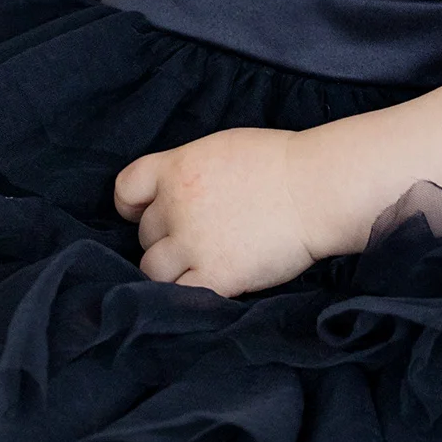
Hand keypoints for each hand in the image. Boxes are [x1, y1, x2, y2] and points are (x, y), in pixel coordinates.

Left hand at [114, 127, 319, 296]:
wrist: (316, 189)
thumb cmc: (280, 162)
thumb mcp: (223, 147)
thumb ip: (190, 169)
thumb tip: (171, 191)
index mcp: (178, 167)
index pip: (126, 187)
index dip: (132, 204)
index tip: (144, 211)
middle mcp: (176, 205)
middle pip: (144, 232)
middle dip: (165, 235)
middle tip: (199, 234)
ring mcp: (192, 243)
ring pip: (152, 268)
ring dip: (170, 268)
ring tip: (201, 262)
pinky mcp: (214, 277)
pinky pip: (178, 294)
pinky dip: (189, 291)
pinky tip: (210, 281)